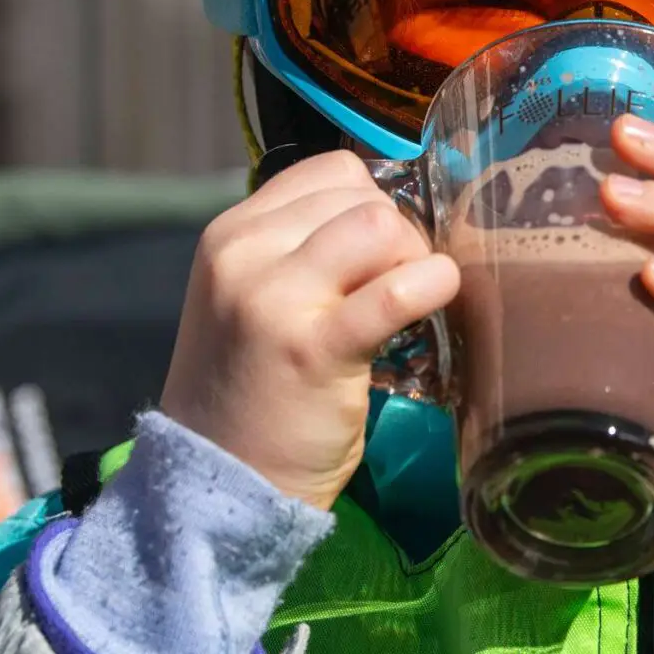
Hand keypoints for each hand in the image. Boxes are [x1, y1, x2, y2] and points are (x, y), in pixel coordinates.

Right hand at [159, 151, 458, 509]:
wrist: (218, 481)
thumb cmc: (254, 392)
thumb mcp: (256, 299)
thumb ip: (304, 251)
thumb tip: (394, 219)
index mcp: (232, 234)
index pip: (330, 173)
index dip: (373, 206)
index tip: (380, 255)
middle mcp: (244, 253)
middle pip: (362, 196)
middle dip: (400, 236)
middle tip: (398, 288)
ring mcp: (273, 297)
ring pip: (380, 226)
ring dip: (414, 260)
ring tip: (405, 305)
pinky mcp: (313, 347)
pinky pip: (396, 290)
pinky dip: (432, 286)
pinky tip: (435, 301)